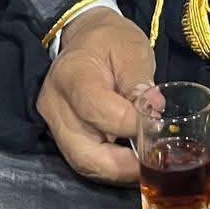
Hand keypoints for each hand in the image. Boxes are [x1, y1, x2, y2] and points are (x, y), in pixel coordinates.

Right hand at [37, 8, 154, 183]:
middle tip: (152, 162)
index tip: (155, 123)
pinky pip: (85, 160)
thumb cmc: (109, 41)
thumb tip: (153, 111)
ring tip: (145, 163)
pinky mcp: (61, 135)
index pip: (96, 110)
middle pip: (83, 152)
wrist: (84, 38)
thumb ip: (140, 82)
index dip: (128, 123)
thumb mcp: (131, 49)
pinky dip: (110, 165)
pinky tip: (131, 160)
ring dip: (117, 170)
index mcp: (72, 74)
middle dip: (121, 166)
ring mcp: (54, 123)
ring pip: (83, 163)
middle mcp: (55, 104)